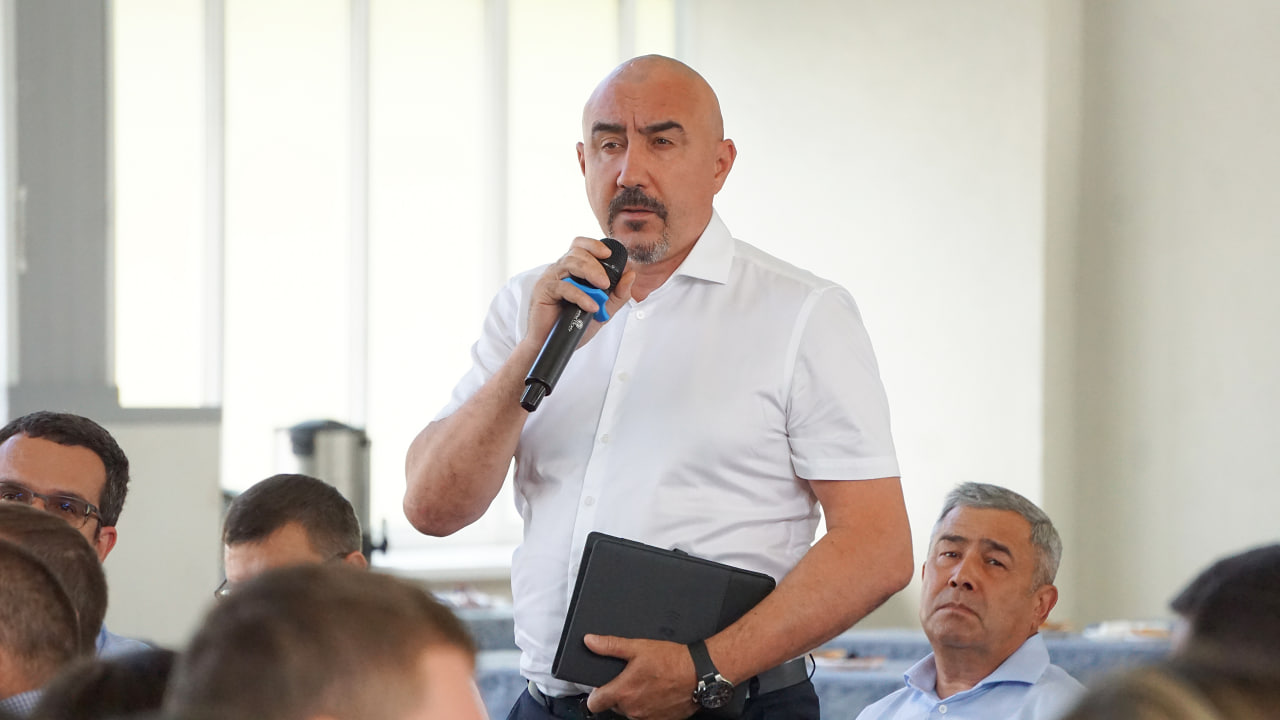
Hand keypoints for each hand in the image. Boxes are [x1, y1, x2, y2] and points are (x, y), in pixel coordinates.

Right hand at [524, 237, 635, 349]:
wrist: (555, 344)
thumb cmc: (574, 325)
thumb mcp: (603, 311)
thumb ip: (617, 295)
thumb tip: (630, 275)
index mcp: (572, 270)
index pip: (580, 246)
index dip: (593, 245)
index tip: (608, 254)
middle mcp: (560, 270)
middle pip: (577, 253)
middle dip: (595, 264)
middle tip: (606, 282)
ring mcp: (550, 279)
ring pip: (569, 264)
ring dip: (589, 273)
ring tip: (602, 289)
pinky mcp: (543, 291)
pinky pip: (563, 287)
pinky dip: (580, 296)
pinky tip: (591, 306)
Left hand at [584, 634, 698, 719]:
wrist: (699, 673)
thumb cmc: (671, 660)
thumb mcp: (638, 647)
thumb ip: (611, 646)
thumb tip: (590, 641)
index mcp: (623, 692)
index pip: (594, 704)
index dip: (595, 695)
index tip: (601, 688)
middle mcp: (633, 709)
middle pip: (614, 706)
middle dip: (619, 694)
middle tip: (632, 678)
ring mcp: (647, 718)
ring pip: (631, 712)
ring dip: (635, 701)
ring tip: (648, 684)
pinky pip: (648, 716)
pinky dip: (650, 707)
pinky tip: (658, 693)